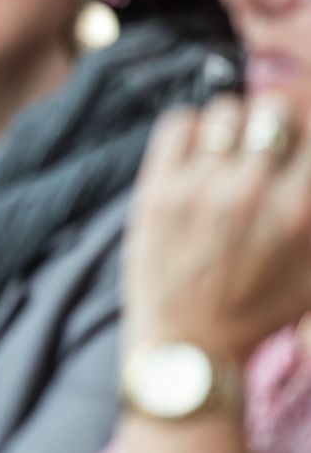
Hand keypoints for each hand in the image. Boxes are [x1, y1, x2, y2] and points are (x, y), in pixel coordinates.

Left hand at [124, 95, 310, 363]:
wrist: (190, 343)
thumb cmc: (259, 308)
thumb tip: (306, 168)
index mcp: (299, 211)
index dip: (306, 135)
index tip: (296, 145)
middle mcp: (251, 192)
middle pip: (272, 109)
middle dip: (276, 121)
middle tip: (267, 142)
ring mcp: (199, 187)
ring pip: (224, 110)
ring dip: (234, 124)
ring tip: (232, 149)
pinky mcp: (156, 188)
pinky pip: (178, 122)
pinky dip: (193, 127)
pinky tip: (199, 151)